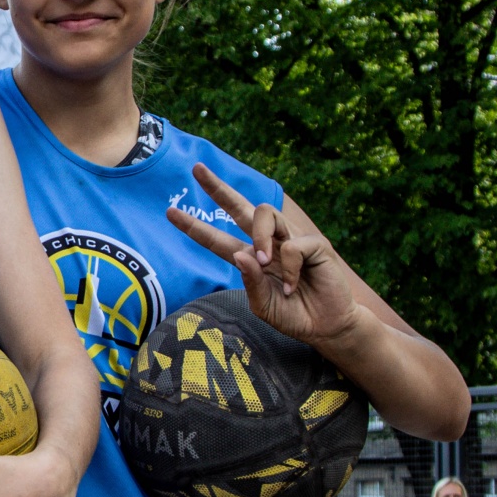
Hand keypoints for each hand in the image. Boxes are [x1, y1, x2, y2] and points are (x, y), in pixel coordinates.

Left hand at [168, 163, 360, 348]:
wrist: (326, 327)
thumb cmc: (294, 315)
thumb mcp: (264, 307)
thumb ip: (251, 284)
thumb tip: (242, 255)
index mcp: (249, 258)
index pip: (217, 237)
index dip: (195, 226)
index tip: (170, 211)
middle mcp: (268, 243)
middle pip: (239, 206)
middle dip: (217, 187)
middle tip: (196, 169)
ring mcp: (290, 239)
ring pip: (264, 212)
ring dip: (260, 236)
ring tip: (266, 263)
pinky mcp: (314, 243)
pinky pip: (292, 245)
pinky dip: (290, 267)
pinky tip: (295, 284)